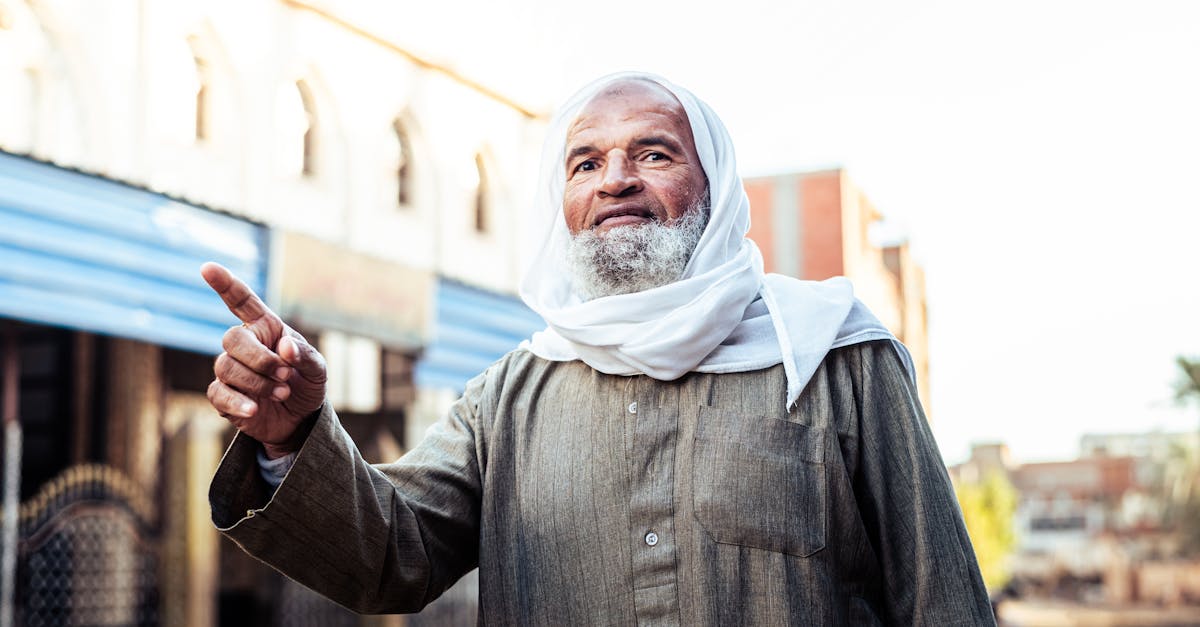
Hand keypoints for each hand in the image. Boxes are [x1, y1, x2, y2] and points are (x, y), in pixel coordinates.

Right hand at [201, 262, 326, 458]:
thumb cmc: (306, 385)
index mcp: (266, 328)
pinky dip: (238, 402)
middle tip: (286, 375)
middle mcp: (244, 344)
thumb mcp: (318, 369)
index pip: (242, 301)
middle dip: (261, 359)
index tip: (207, 267)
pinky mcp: (223, 395)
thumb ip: (305, 354)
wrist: (300, 420)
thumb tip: (284, 347)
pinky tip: (255, 410)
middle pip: (232, 338)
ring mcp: (230, 369)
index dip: (225, 284)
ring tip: (282, 392)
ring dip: (257, 383)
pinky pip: (218, 393)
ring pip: (226, 367)